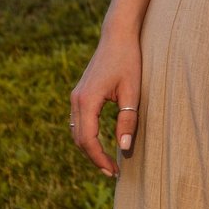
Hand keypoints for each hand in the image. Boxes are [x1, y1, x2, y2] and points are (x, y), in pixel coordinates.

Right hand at [69, 35, 142, 177]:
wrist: (118, 36)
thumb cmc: (128, 61)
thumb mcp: (132, 92)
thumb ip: (127, 121)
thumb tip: (123, 148)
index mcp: (87, 100)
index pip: (88, 139)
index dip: (99, 159)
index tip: (114, 172)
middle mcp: (76, 100)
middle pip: (79, 139)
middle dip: (94, 158)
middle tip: (113, 172)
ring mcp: (76, 97)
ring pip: (77, 132)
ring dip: (90, 149)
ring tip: (108, 162)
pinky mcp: (80, 94)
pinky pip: (79, 122)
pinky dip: (88, 137)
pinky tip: (102, 144)